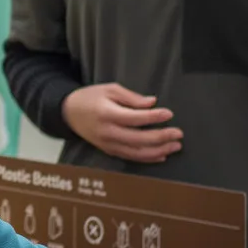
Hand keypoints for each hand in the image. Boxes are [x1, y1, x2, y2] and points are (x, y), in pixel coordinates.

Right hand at [61, 84, 180, 162]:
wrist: (68, 113)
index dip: (154, 117)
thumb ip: (131, 97)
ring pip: (137, 152)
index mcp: (107, 114)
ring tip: (175, 146)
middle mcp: (108, 132)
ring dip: (159, 151)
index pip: (135, 118)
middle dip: (161, 137)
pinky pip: (131, 157)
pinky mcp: (109, 151)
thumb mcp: (109, 89)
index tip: (169, 113)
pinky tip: (161, 155)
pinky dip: (147, 158)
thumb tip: (152, 103)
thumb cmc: (90, 97)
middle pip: (139, 139)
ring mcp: (108, 144)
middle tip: (178, 134)